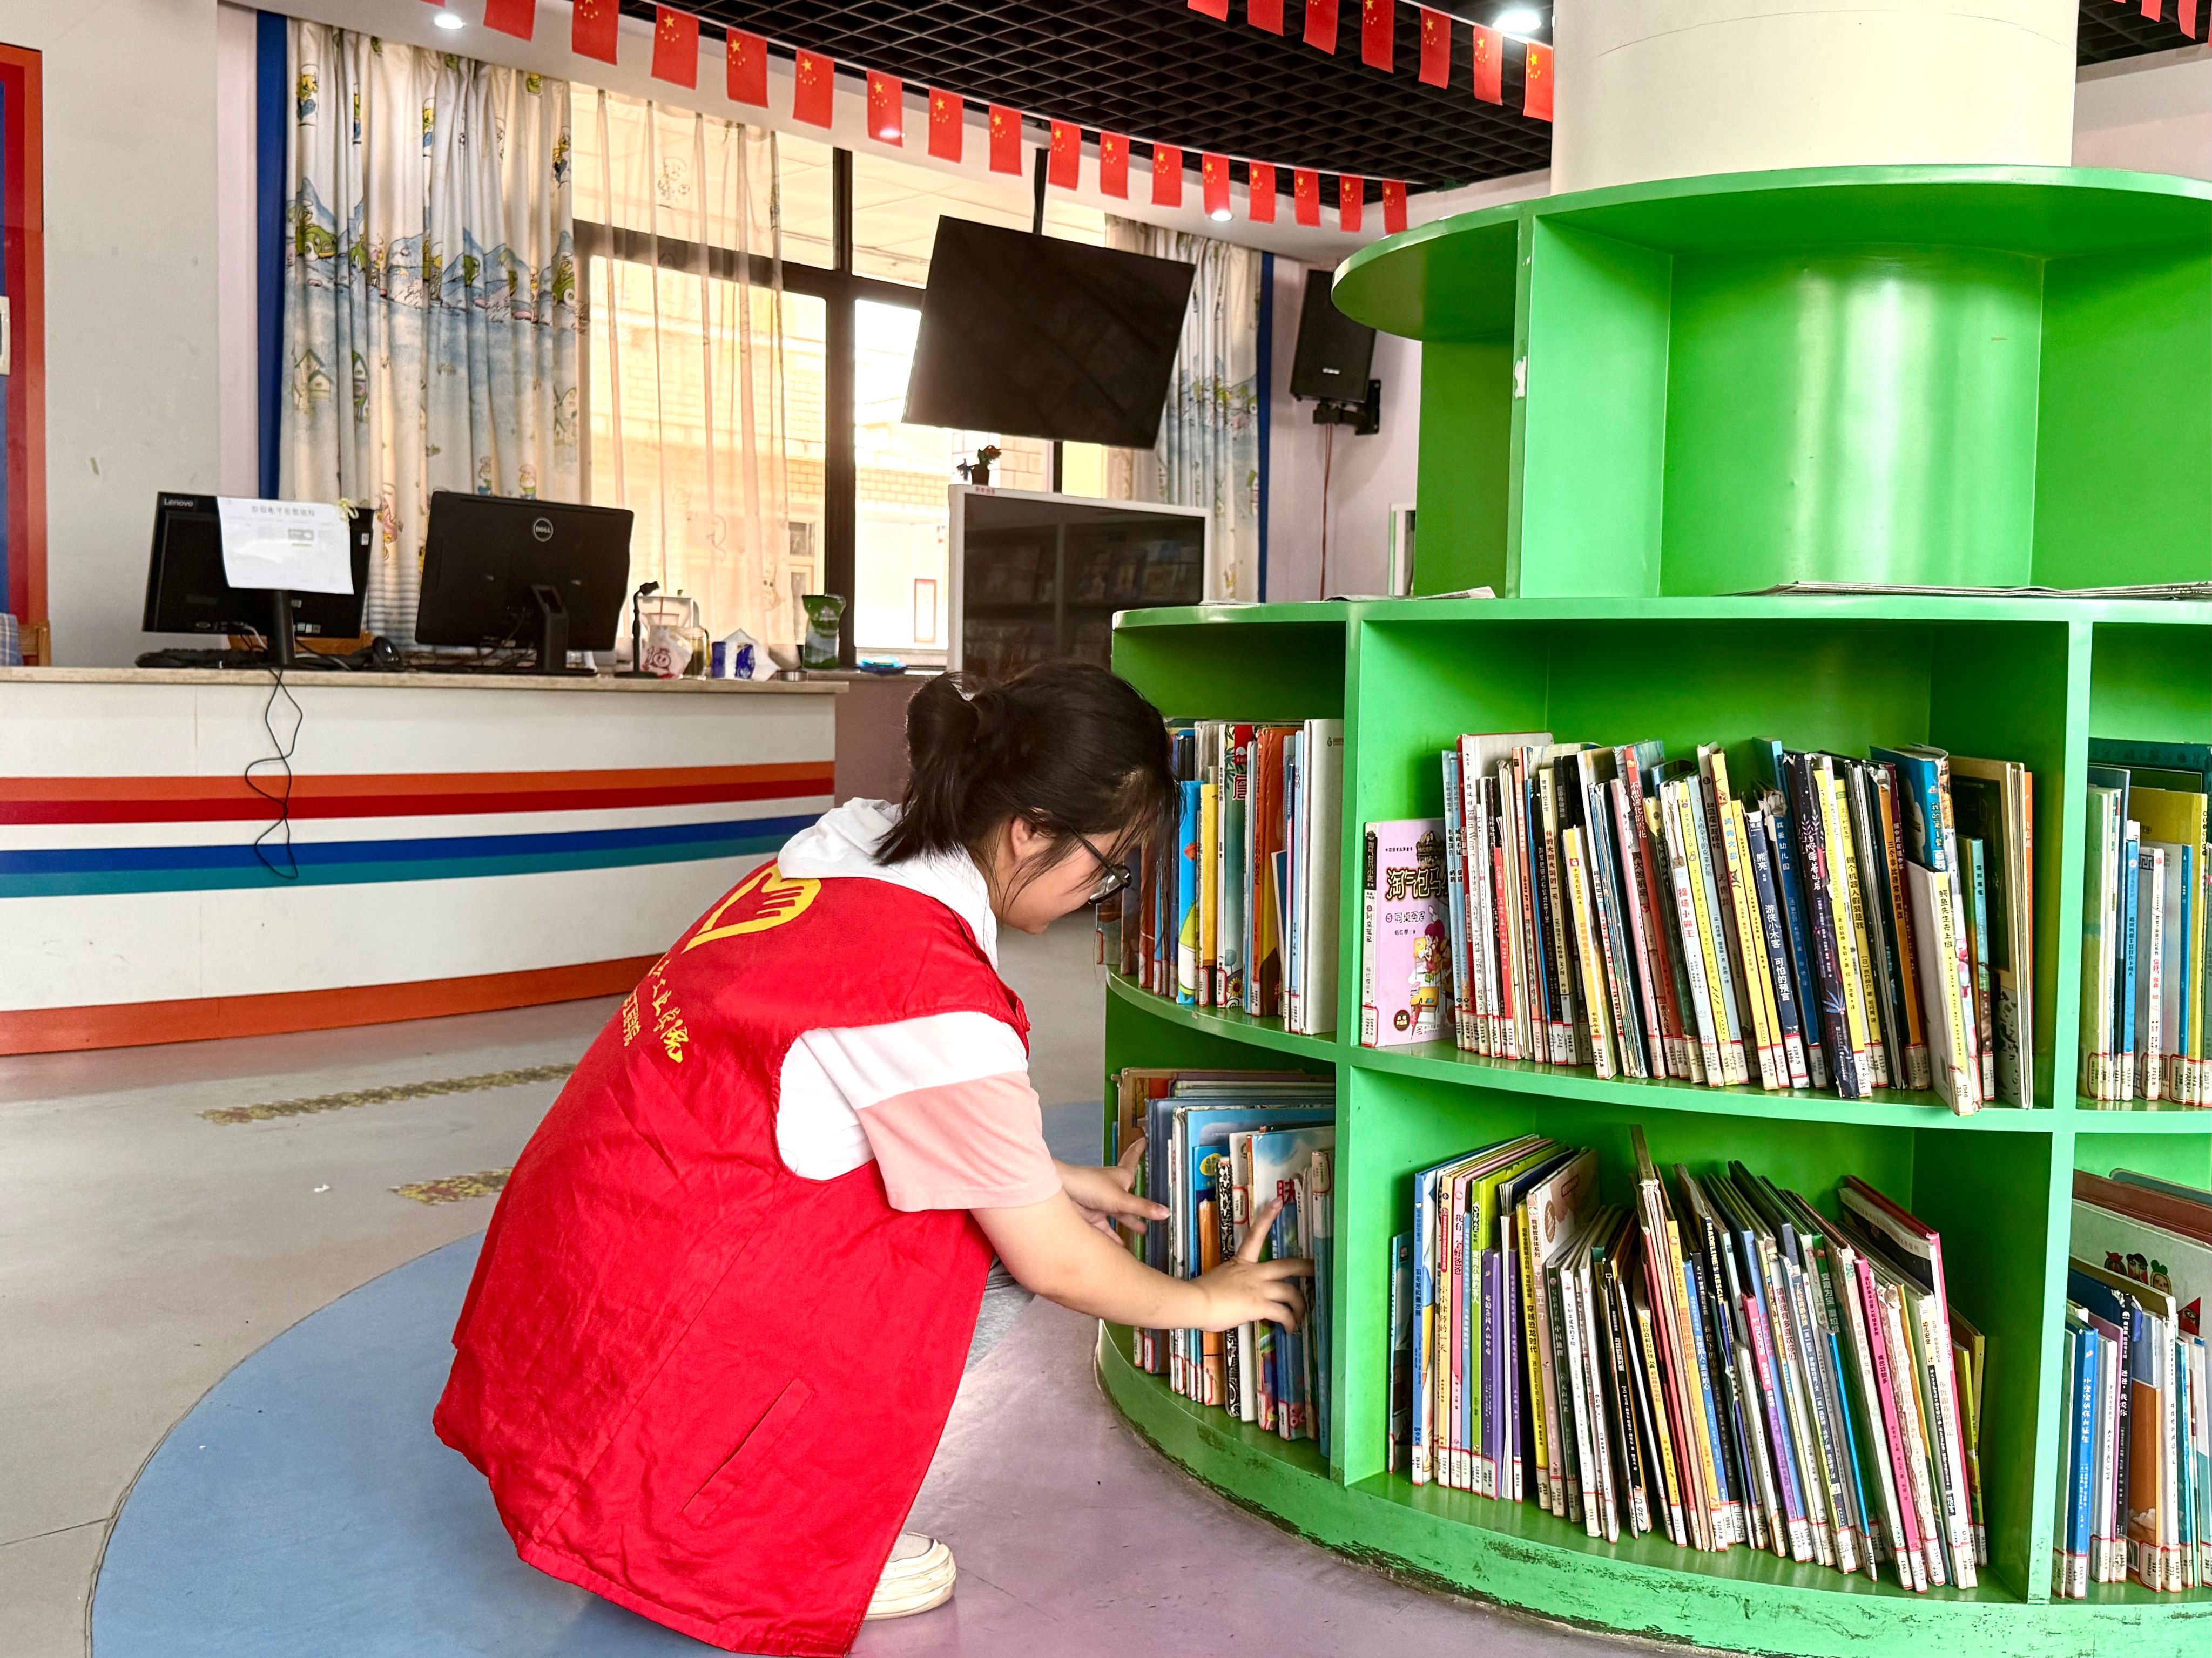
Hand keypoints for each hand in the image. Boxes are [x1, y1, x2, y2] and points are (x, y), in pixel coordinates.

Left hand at [1057, 1137, 1165, 1240]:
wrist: (1062, 1194)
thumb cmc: (1089, 1186)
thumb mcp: (1121, 1199)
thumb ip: (1142, 1208)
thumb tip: (1165, 1212)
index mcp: (1122, 1177)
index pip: (1133, 1159)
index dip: (1139, 1150)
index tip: (1144, 1141)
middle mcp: (1114, 1189)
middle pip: (1131, 1195)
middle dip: (1141, 1202)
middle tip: (1152, 1207)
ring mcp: (1103, 1203)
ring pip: (1120, 1214)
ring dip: (1130, 1222)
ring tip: (1143, 1230)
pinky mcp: (1093, 1216)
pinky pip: (1107, 1228)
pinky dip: (1114, 1236)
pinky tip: (1121, 1246)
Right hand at [1192, 1196, 1308, 1332]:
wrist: (1195, 1301)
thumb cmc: (1200, 1293)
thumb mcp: (1218, 1282)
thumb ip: (1233, 1286)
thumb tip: (1237, 1299)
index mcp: (1241, 1262)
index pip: (1255, 1234)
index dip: (1267, 1217)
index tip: (1278, 1201)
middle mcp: (1254, 1272)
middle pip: (1289, 1266)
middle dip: (1307, 1268)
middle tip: (1319, 1269)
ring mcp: (1259, 1288)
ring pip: (1292, 1293)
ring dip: (1300, 1307)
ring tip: (1299, 1318)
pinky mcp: (1260, 1305)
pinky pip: (1283, 1313)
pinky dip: (1290, 1322)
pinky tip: (1289, 1329)